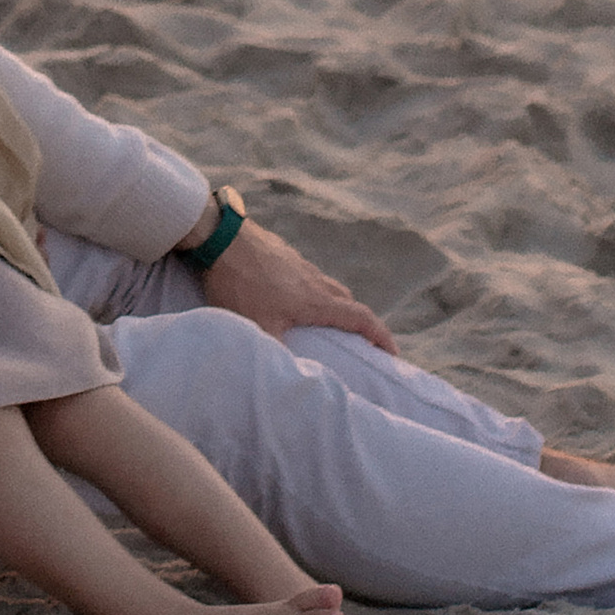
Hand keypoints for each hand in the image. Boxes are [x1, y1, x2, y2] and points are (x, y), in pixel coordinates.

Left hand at [198, 217, 397, 354]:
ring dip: (336, 305)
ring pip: (328, 286)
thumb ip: (278, 353)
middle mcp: (315, 280)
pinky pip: (309, 276)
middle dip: (359, 323)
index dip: (381, 336)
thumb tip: (292, 378)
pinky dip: (314, 292)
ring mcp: (300, 263)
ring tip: (327, 324)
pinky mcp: (283, 253)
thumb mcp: (258, 327)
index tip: (393, 353)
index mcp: (316, 300)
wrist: (221, 236)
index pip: (360, 318)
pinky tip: (294, 298)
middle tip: (360, 343)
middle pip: (347, 302)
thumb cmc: (240, 284)